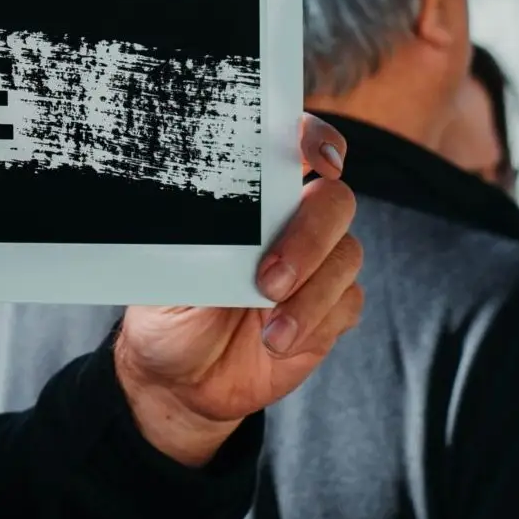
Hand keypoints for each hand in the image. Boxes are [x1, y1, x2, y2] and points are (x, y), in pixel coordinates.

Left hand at [115, 115, 361, 466]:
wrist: (182, 380)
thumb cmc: (170, 307)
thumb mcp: (171, 267)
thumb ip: (204, 236)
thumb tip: (214, 212)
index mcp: (251, 195)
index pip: (293, 143)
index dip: (316, 139)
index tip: (320, 159)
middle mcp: (290, 220)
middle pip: (334, 200)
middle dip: (309, 236)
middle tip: (269, 277)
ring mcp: (316, 264)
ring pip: (346, 254)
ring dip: (310, 292)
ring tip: (268, 326)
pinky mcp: (330, 310)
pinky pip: (347, 301)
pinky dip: (315, 320)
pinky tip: (277, 341)